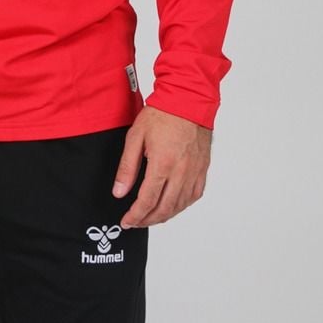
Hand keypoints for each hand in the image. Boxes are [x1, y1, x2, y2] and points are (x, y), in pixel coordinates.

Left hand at [111, 106, 211, 227]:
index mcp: (162, 164)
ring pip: (180, 206)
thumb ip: (127, 167)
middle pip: (164, 209)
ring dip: (164, 216)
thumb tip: (119, 192)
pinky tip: (172, 205)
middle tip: (136, 222)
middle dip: (148, 220)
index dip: (135, 216)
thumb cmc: (162, 114)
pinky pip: (194, 196)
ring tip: (151, 216)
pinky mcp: (202, 169)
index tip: (127, 222)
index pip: (147, 201)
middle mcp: (181, 172)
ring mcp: (194, 172)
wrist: (188, 99)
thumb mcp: (135, 136)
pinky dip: (181, 206)